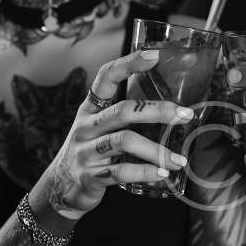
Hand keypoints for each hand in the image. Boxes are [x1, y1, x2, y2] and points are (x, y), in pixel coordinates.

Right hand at [31, 50, 193, 220]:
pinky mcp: (90, 176)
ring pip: (125, 142)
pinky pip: (121, 172)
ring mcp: (86, 151)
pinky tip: (161, 174)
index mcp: (90, 109)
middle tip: (185, 115)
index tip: (155, 55)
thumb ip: (123, 117)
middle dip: (158, 111)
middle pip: (124, 110)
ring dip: (157, 151)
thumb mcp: (98, 129)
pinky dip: (144, 173)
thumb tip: (169, 107)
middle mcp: (86, 126)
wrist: (60, 189)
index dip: (129, 63)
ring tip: (179, 161)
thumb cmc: (90, 153)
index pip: (106, 77)